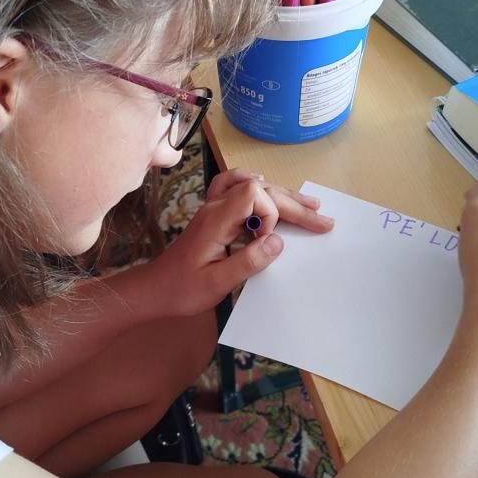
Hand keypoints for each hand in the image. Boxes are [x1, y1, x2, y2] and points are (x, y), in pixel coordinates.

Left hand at [148, 169, 333, 316]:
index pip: (252, 194)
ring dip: (282, 196)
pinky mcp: (214, 216)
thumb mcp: (216, 284)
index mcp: (215, 221)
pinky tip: (271, 191)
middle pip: (260, 189)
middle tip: (323, 221)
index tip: (267, 240)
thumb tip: (278, 241)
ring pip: (252, 187)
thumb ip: (248, 262)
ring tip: (310, 205)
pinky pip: (236, 188)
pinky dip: (258, 188)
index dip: (269, 213)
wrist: (154, 290)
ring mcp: (213, 209)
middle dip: (293, 204)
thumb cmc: (181, 290)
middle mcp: (215, 208)